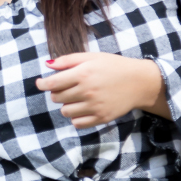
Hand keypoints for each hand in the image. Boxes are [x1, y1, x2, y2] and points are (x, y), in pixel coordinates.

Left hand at [34, 52, 170, 128]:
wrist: (139, 82)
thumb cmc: (113, 66)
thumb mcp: (91, 57)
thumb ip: (68, 60)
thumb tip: (47, 65)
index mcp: (82, 74)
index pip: (52, 83)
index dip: (42, 84)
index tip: (41, 83)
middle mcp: (87, 91)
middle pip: (57, 98)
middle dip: (57, 92)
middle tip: (67, 87)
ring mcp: (94, 106)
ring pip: (65, 112)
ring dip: (67, 105)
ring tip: (77, 98)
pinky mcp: (101, 118)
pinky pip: (77, 123)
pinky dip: (76, 117)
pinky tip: (83, 108)